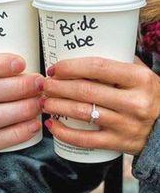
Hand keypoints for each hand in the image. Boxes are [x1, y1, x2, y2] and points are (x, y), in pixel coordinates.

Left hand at [43, 56, 159, 154]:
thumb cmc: (150, 94)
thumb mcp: (143, 74)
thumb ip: (120, 61)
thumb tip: (86, 49)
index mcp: (140, 79)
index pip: (98, 67)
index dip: (71, 66)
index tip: (55, 68)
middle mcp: (134, 102)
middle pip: (86, 91)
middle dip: (58, 87)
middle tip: (44, 84)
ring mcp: (127, 125)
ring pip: (83, 113)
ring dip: (57, 106)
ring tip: (44, 101)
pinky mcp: (119, 143)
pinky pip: (86, 140)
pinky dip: (65, 133)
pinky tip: (53, 125)